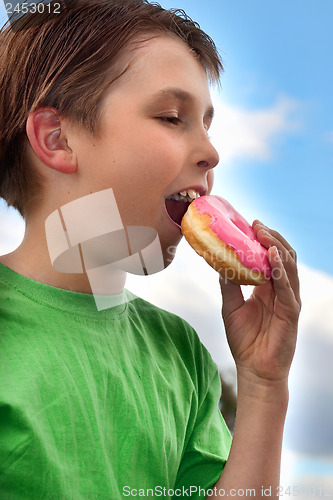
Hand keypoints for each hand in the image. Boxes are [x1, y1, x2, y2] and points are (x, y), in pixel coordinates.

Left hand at [219, 221, 300, 386]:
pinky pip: (288, 287)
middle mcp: (281, 290)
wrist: (254, 369)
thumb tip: (219, 263)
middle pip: (283, 256)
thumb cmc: (244, 340)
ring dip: (277, 247)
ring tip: (263, 233)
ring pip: (288, 267)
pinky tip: (272, 256)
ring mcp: (289, 300)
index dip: (262, 240)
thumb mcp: (230, 307)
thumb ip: (228, 284)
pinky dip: (281, 270)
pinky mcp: (291, 312)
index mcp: (268, 288)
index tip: (249, 224)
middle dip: (271, 237)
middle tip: (256, 224)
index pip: (270, 257)